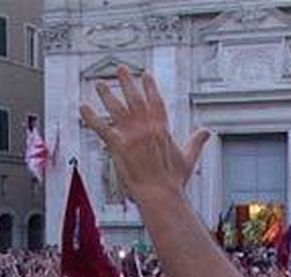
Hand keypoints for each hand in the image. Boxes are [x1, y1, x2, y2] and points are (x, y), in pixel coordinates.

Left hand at [81, 66, 210, 202]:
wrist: (161, 194)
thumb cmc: (173, 181)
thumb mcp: (188, 158)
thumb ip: (196, 142)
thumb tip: (206, 132)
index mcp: (162, 129)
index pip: (155, 101)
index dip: (150, 87)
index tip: (146, 75)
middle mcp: (146, 128)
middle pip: (135, 99)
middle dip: (127, 82)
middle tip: (120, 68)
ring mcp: (132, 136)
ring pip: (117, 109)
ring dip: (107, 95)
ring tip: (100, 83)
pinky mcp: (119, 146)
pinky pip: (102, 128)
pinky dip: (91, 117)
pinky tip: (83, 107)